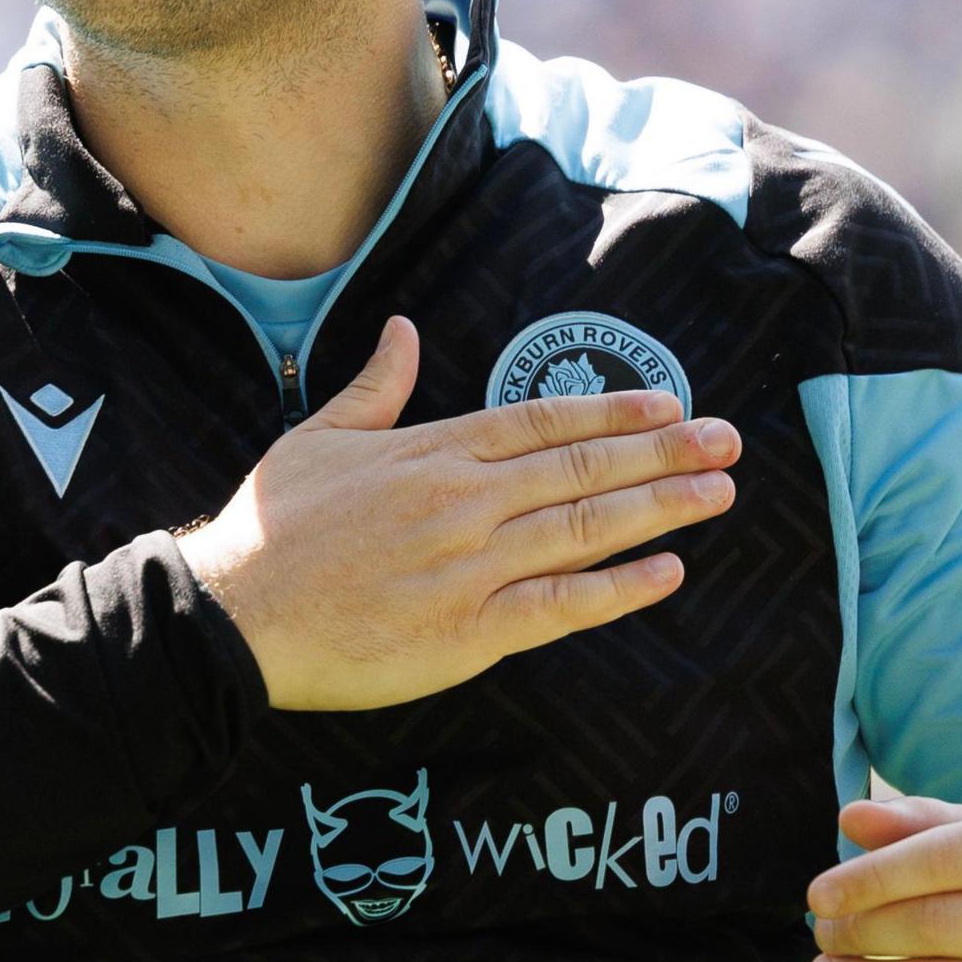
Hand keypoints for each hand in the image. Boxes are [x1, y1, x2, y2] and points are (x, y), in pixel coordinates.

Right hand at [176, 315, 741, 712]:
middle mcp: (464, 502)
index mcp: (431, 452)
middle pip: (583, 468)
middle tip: (728, 442)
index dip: (612, 412)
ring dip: (661, 508)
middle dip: (665, 453)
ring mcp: (472, 567)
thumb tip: (405, 330)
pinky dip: (619, 588)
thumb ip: (376, 388)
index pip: (541, 422)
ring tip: (719, 494)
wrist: (234, 615)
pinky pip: (562, 607)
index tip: (668, 405)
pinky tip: (666, 571)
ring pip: (586, 529)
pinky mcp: (470, 631)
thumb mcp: (317, 437)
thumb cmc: (269, 529)